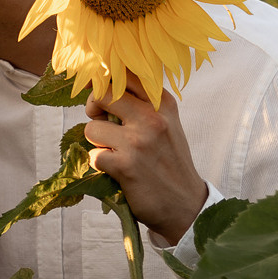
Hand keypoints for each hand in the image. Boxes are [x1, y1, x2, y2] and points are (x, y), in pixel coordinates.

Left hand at [81, 92, 210, 245]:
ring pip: (91, 128)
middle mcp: (152, 117)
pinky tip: (117, 170)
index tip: (93, 87)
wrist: (186, 203)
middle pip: (103, 95)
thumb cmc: (170, 161)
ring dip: (97, 143)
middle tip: (99, 120)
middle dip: (93, 107)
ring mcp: (137, 141)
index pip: (125, 75)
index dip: (102, 79)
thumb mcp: (166, 124)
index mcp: (162, 103)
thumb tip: (101, 85)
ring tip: (115, 152)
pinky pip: (93, 156)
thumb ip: (142, 104)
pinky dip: (100, 164)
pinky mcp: (125, 165)